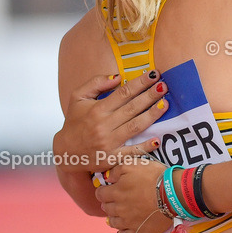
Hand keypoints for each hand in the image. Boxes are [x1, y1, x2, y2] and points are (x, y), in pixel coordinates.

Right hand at [53, 71, 167, 172]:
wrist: (65, 151)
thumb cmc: (74, 121)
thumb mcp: (78, 97)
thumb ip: (96, 83)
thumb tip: (119, 77)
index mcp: (97, 109)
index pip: (123, 93)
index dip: (140, 83)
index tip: (154, 74)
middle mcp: (104, 125)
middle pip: (132, 108)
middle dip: (150, 96)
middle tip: (164, 86)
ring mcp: (109, 143)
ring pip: (135, 127)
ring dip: (152, 115)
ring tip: (165, 104)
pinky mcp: (112, 158)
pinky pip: (132, 152)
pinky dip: (145, 146)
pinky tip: (158, 139)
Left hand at [96, 158, 170, 232]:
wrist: (173, 193)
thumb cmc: (154, 176)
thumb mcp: (133, 164)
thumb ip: (116, 170)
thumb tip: (107, 178)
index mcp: (116, 192)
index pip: (100, 194)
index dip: (103, 191)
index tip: (109, 189)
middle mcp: (119, 209)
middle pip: (106, 208)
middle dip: (109, 203)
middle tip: (117, 199)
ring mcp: (128, 222)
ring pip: (113, 222)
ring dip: (115, 217)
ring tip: (122, 212)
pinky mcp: (138, 231)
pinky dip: (123, 230)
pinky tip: (128, 225)